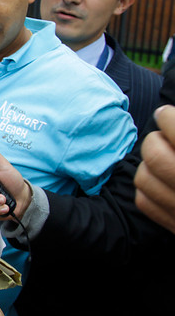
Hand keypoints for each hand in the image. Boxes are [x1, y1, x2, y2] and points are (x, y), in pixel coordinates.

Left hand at [135, 105, 174, 233]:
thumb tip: (166, 114)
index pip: (174, 129)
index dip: (167, 117)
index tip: (164, 114)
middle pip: (154, 153)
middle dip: (155, 141)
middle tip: (164, 139)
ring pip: (143, 177)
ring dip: (149, 165)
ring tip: (165, 161)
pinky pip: (144, 201)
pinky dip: (147, 189)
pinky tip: (160, 182)